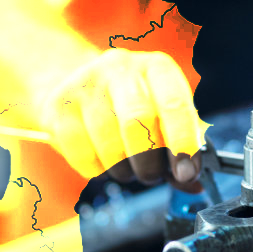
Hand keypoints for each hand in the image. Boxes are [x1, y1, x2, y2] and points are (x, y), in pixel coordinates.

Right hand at [38, 48, 206, 190]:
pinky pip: (83, 155)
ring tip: (126, 167)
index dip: (183, 143)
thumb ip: (179, 146)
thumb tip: (193, 184)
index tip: (186, 173)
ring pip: (110, 144)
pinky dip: (98, 170)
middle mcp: (121, 67)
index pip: (175, 105)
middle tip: (151, 175)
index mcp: (156, 67)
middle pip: (139, 122)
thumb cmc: (129, 107)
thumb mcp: (161, 115)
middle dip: (150, 161)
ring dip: (123, 169)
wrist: (76, 87)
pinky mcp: (59, 106)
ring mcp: (86, 83)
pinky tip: (102, 161)